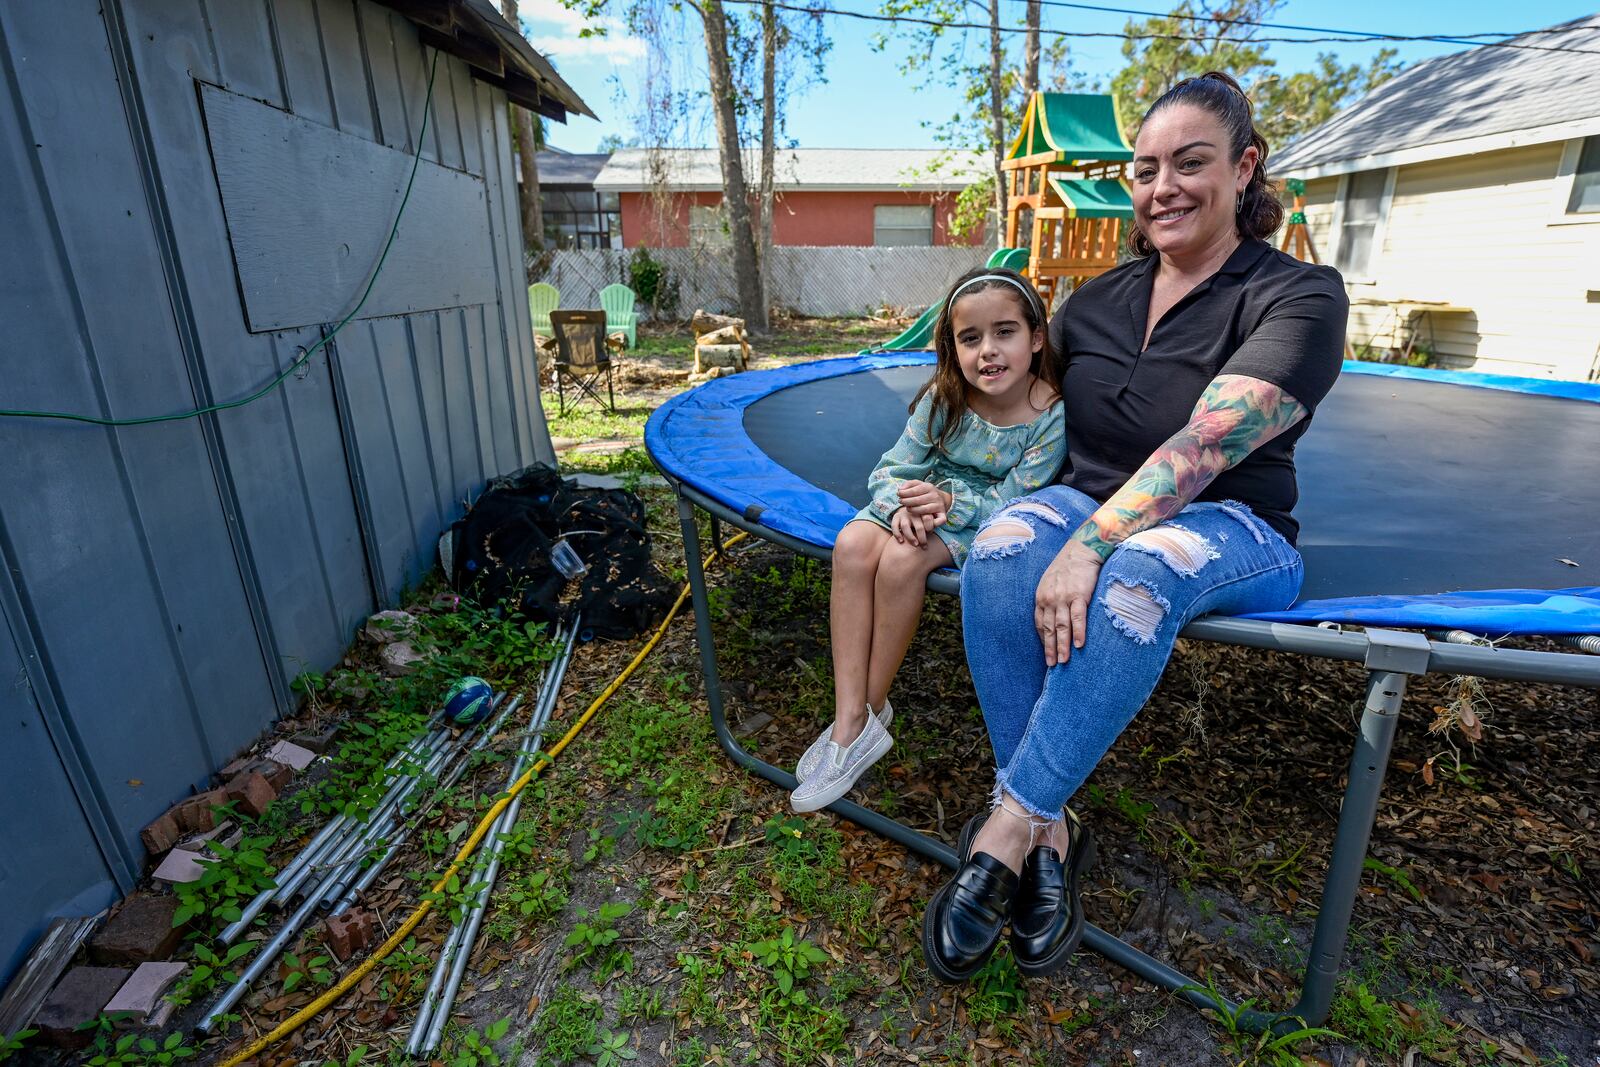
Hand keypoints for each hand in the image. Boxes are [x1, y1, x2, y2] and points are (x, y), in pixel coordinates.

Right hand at [890, 506, 936, 547]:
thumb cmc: (923, 515)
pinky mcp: (896, 517)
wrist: (910, 505)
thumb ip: (936, 520)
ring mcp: (904, 515)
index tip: (931, 534)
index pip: (928, 520)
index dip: (930, 528)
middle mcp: (913, 512)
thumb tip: (941, 523)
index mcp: (923, 511)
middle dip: (922, 538)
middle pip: (919, 527)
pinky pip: (894, 526)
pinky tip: (901, 541)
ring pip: (905, 527)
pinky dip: (897, 534)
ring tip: (915, 544)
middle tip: (924, 546)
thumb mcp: (931, 514)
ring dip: (910, 537)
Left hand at [897, 480, 951, 526]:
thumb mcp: (917, 484)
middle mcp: (935, 496)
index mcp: (929, 487)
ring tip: (907, 509)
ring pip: (924, 510)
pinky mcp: (942, 514)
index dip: (904, 493)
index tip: (898, 495)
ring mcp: (939, 506)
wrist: (941, 498)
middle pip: (918, 500)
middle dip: (907, 501)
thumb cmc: (924, 492)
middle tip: (900, 502)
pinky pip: (939, 520)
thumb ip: (908, 484)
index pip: (915, 490)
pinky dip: (933, 522)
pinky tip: (923, 520)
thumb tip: (900, 489)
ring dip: (913, 510)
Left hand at [1035, 540, 1104, 666]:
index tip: (1046, 653)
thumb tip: (1052, 614)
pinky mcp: (1079, 595)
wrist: (1082, 550)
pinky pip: (1078, 618)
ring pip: (1061, 626)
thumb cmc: (1068, 565)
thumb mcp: (1050, 581)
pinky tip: (1079, 645)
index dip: (1042, 640)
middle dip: (1050, 648)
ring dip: (1062, 645)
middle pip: (1048, 628)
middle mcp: (1049, 598)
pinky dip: (1078, 632)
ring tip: (1064, 661)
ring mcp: (1064, 597)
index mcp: (1041, 596)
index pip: (1039, 623)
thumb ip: (1049, 598)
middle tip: (1052, 665)